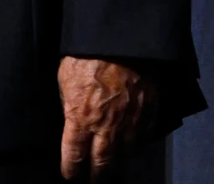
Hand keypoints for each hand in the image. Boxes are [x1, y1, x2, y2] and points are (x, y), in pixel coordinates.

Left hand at [59, 56, 151, 179]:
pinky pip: (142, 142)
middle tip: (92, 182)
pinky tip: (129, 152)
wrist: (123, 43)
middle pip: (102, 164)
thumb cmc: (88, 56)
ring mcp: (130, 124)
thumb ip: (68, 104)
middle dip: (96, 177)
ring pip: (124, 157)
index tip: (70, 176)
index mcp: (80, 118)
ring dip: (116, 165)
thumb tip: (69, 119)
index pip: (74, 157)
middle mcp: (106, 128)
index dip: (71, 170)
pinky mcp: (148, 116)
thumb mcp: (65, 79)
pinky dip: (135, 150)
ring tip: (110, 171)